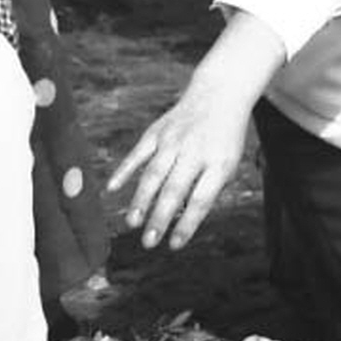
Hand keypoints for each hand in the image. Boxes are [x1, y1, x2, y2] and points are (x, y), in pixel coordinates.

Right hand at [108, 13, 286, 247]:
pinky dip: (124, 170)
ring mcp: (173, 141)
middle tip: (149, 242)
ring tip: (132, 223)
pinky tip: (112, 188)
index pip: (201, 199)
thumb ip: (208, 189)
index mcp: (218, 163)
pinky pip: (137, 154)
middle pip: (175, 190)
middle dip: (160, 218)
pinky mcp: (156, 132)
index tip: (174, 245)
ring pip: (153, 174)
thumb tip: (182, 218)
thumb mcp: (228, 163)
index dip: (187, 223)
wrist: (219, 95)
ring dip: (141, 200)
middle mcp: (195, 152)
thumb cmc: (223, 139)